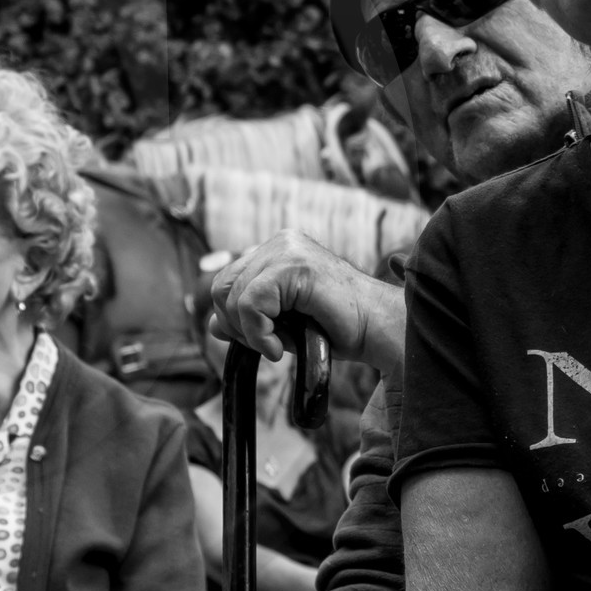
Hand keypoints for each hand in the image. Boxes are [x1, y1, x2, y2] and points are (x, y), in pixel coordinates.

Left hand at [209, 230, 404, 379]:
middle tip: (267, 344)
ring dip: (249, 331)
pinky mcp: (294, 264)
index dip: (232, 317)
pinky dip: (257, 332)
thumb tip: (212, 325)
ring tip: (278, 346)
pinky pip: (250, 302)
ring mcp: (287, 248)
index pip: (226, 281)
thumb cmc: (338, 328)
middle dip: (235, 324)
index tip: (260, 339)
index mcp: (277, 250)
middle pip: (221, 285)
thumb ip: (248, 319)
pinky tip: (279, 348)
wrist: (378, 331)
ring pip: (232, 294)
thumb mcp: (283, 324)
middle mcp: (280, 242)